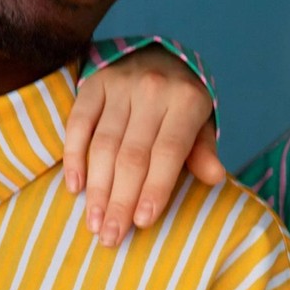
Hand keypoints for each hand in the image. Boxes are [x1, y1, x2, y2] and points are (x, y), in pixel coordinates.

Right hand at [64, 45, 224, 246]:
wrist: (156, 52)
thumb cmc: (181, 100)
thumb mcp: (202, 121)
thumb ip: (204, 150)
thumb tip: (216, 177)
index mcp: (187, 101)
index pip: (168, 152)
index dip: (155, 188)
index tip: (142, 222)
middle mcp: (153, 90)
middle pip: (132, 155)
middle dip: (120, 200)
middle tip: (110, 236)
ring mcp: (120, 85)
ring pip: (103, 145)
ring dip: (97, 188)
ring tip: (94, 223)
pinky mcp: (93, 83)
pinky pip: (78, 124)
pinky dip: (73, 156)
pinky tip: (75, 186)